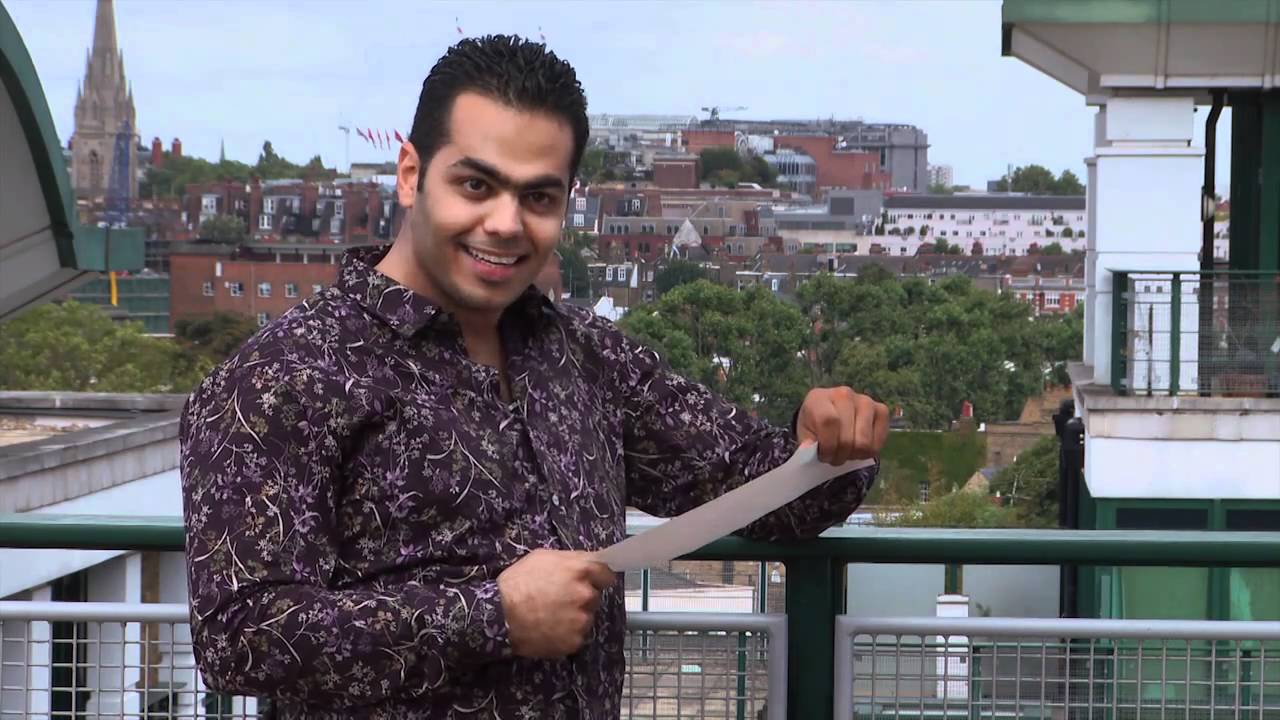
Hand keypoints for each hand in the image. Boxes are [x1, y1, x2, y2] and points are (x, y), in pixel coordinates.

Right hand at [497, 549, 615, 657]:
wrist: (499, 615)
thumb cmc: (518, 582)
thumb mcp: (542, 557)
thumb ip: (571, 559)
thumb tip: (588, 562)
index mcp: (581, 570)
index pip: (606, 574)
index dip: (597, 578)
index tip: (591, 582)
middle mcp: (586, 595)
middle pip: (595, 597)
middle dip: (582, 597)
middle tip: (561, 599)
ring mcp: (582, 620)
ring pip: (586, 617)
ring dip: (575, 617)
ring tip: (551, 616)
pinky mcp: (574, 641)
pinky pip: (576, 635)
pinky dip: (566, 634)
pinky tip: (549, 629)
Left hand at [795, 386, 889, 464]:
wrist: (829, 412)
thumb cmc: (814, 423)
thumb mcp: (804, 432)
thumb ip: (806, 442)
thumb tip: (811, 449)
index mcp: (820, 398)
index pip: (829, 422)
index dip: (827, 446)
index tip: (823, 456)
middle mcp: (844, 395)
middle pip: (847, 438)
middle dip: (839, 455)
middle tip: (834, 457)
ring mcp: (865, 401)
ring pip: (864, 443)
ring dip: (854, 455)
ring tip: (846, 453)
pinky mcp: (881, 410)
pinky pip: (878, 443)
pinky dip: (867, 453)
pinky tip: (857, 448)